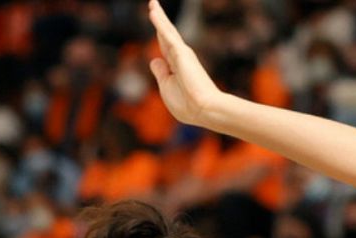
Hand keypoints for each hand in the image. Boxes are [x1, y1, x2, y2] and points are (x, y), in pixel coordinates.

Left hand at [148, 0, 225, 127]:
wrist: (204, 108)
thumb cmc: (187, 104)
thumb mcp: (166, 87)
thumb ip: (160, 73)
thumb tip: (154, 59)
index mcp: (176, 68)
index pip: (165, 50)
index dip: (160, 38)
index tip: (157, 31)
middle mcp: (180, 58)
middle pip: (166, 36)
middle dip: (160, 22)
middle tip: (153, 7)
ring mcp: (181, 54)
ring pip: (166, 31)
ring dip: (159, 17)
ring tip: (152, 3)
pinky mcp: (180, 52)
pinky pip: (167, 34)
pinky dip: (159, 22)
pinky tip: (153, 11)